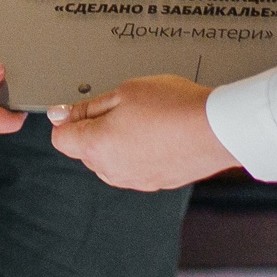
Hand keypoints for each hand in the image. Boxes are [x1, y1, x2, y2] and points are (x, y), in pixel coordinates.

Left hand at [47, 74, 237, 190]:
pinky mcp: (154, 183)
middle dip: (95, 129)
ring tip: (145, 119)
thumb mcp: (123, 92)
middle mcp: (111, 170)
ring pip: (110, 160)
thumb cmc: (173, 107)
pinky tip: (158, 134)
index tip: (80, 108)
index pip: (61, 138)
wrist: (215, 129)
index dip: (68, 119)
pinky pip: (133, 166)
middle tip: (122, 106)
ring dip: (117, 142)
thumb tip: (61, 114)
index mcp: (96, 146)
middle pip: (85, 150)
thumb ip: (87, 107)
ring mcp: (133, 180)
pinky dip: (139, 152)